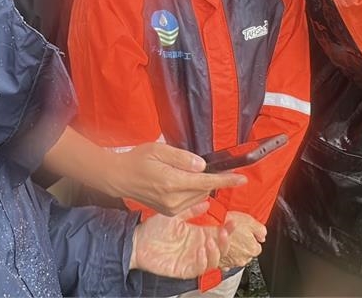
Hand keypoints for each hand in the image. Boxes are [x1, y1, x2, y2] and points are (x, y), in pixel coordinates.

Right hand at [104, 142, 246, 215]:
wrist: (119, 178)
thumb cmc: (138, 160)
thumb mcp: (159, 150)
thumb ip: (182, 157)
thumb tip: (202, 166)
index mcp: (172, 182)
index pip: (206, 181)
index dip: (226, 180)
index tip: (242, 178)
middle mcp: (174, 199)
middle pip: (205, 189)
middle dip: (209, 178)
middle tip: (197, 165)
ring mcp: (171, 208)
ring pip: (199, 196)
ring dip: (200, 184)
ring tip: (182, 172)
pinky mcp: (170, 212)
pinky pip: (191, 201)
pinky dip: (193, 191)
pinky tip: (181, 181)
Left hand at [130, 201, 230, 278]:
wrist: (137, 242)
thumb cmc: (153, 230)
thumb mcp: (174, 216)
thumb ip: (190, 210)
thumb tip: (206, 202)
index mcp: (197, 235)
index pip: (217, 233)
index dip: (227, 229)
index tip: (232, 222)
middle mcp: (197, 248)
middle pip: (219, 249)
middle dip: (225, 242)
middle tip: (224, 232)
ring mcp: (192, 259)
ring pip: (213, 261)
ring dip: (216, 252)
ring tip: (212, 242)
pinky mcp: (184, 269)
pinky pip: (199, 269)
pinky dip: (203, 261)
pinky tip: (201, 251)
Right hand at [218, 211, 266, 269]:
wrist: (206, 227)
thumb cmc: (225, 223)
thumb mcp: (249, 220)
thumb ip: (260, 230)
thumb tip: (263, 235)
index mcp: (252, 249)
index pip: (257, 247)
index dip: (251, 238)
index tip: (245, 233)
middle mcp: (242, 259)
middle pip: (246, 253)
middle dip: (241, 245)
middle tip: (235, 234)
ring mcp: (230, 263)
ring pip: (234, 257)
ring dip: (232, 250)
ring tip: (226, 238)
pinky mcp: (218, 264)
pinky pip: (223, 260)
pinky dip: (223, 254)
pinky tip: (219, 245)